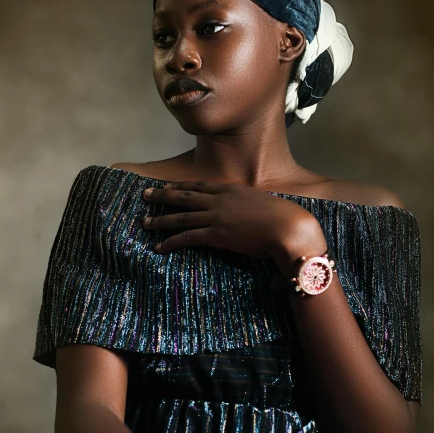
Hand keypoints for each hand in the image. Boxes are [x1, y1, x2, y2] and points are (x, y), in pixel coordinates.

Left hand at [142, 180, 325, 266]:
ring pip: (181, 217)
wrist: (288, 227)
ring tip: (145, 222)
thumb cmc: (284, 219)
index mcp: (231, 190)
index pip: (200, 186)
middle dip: (163, 195)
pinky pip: (187, 238)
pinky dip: (171, 242)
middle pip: (185, 196)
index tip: (168, 186)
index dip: (181, 186)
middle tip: (145, 195)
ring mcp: (217, 216)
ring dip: (161, 220)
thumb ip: (249, 207)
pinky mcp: (216, 235)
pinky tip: (159, 247)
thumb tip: (245, 215)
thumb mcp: (263, 205)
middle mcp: (220, 200)